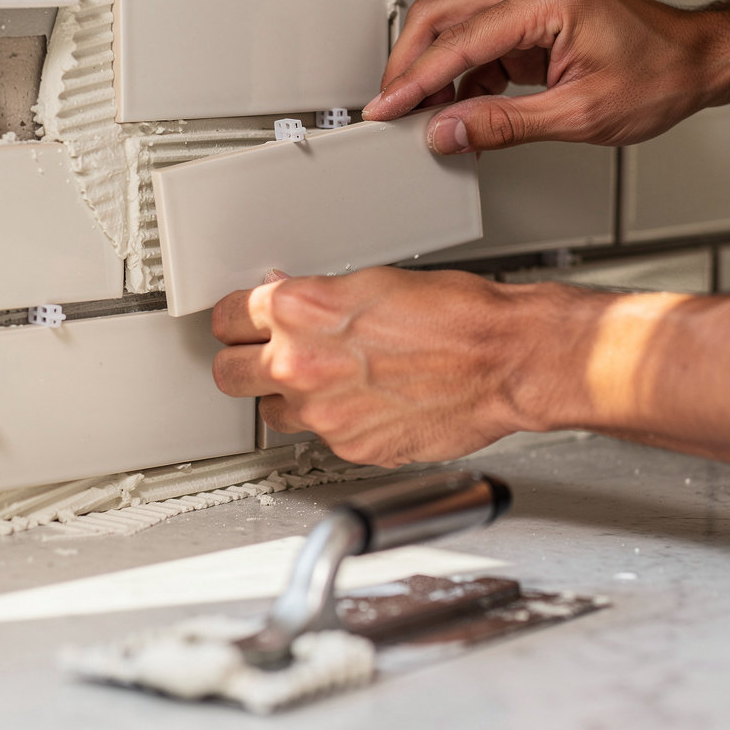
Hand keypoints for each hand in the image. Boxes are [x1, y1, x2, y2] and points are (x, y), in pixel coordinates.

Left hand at [211, 267, 553, 467]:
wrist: (505, 359)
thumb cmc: (455, 314)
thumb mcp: (371, 282)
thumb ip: (314, 298)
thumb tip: (285, 303)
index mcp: (300, 310)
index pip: (225, 319)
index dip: (235, 320)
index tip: (239, 324)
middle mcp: (300, 364)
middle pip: (226, 373)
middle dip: (243, 362)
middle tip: (261, 355)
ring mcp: (323, 414)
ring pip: (270, 411)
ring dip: (288, 396)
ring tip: (326, 380)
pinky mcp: (350, 448)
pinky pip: (319, 436)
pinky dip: (333, 422)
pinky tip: (364, 401)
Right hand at [363, 0, 729, 153]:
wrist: (697, 62)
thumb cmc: (660, 74)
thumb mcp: (579, 114)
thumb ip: (504, 123)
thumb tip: (451, 131)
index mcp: (547, 2)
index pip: (459, 42)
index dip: (414, 81)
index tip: (387, 107)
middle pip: (441, 17)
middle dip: (408, 64)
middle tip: (390, 106)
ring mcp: (531, 1)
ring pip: (454, 27)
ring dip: (433, 71)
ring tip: (423, 115)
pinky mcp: (532, 19)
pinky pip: (479, 44)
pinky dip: (462, 77)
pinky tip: (460, 108)